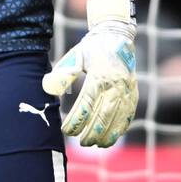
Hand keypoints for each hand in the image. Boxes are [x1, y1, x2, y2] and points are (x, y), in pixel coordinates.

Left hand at [42, 0, 136, 147]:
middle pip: (103, 116)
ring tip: (94, 144)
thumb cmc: (92, 49)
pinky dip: (119, 130)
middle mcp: (116, 86)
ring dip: (106, 135)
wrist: (117, 37)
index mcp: (99, 76)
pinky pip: (128, 117)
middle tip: (81, 142)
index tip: (66, 130)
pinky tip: (109, 138)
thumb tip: (46, 88)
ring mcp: (127, 91)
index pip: (86, 105)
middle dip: (91, 133)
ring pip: (118, 120)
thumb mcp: (75, 57)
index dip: (76, 121)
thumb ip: (62, 73)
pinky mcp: (133, 95)